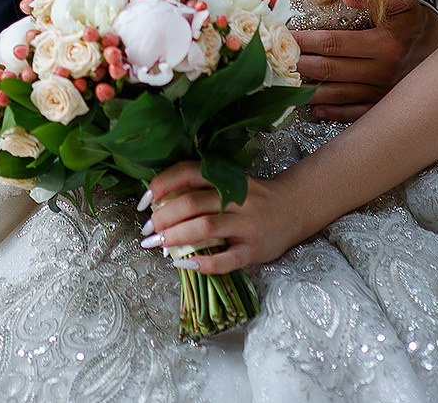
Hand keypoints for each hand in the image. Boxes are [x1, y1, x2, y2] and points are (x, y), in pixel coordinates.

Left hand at [141, 161, 311, 274]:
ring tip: (159, 245)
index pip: (187, 173)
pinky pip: (227, 259)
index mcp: (225, 179)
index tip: (143, 201)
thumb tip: (158, 206)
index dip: (161, 185)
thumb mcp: (229, 184)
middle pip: (192, 203)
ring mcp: (246, 224)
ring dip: (176, 236)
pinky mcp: (255, 249)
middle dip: (163, 217)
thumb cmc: (252, 198)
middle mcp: (235, 199)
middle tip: (148, 231)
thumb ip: (201, 190)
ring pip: (206, 228)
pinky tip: (185, 264)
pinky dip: (204, 263)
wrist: (294, 208)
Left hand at [289, 0, 437, 121]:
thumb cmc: (415, 23)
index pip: (333, 43)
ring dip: (309, 91)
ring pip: (338, 94)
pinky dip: (333, 113)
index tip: (284, 37)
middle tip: (276, 61)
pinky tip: (314, 109)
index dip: (305, 41)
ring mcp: (383, 93)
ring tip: (285, 85)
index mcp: (384, 44)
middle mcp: (382, 72)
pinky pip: (355, 113)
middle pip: (329, 70)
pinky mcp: (385, 107)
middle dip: (299, 65)